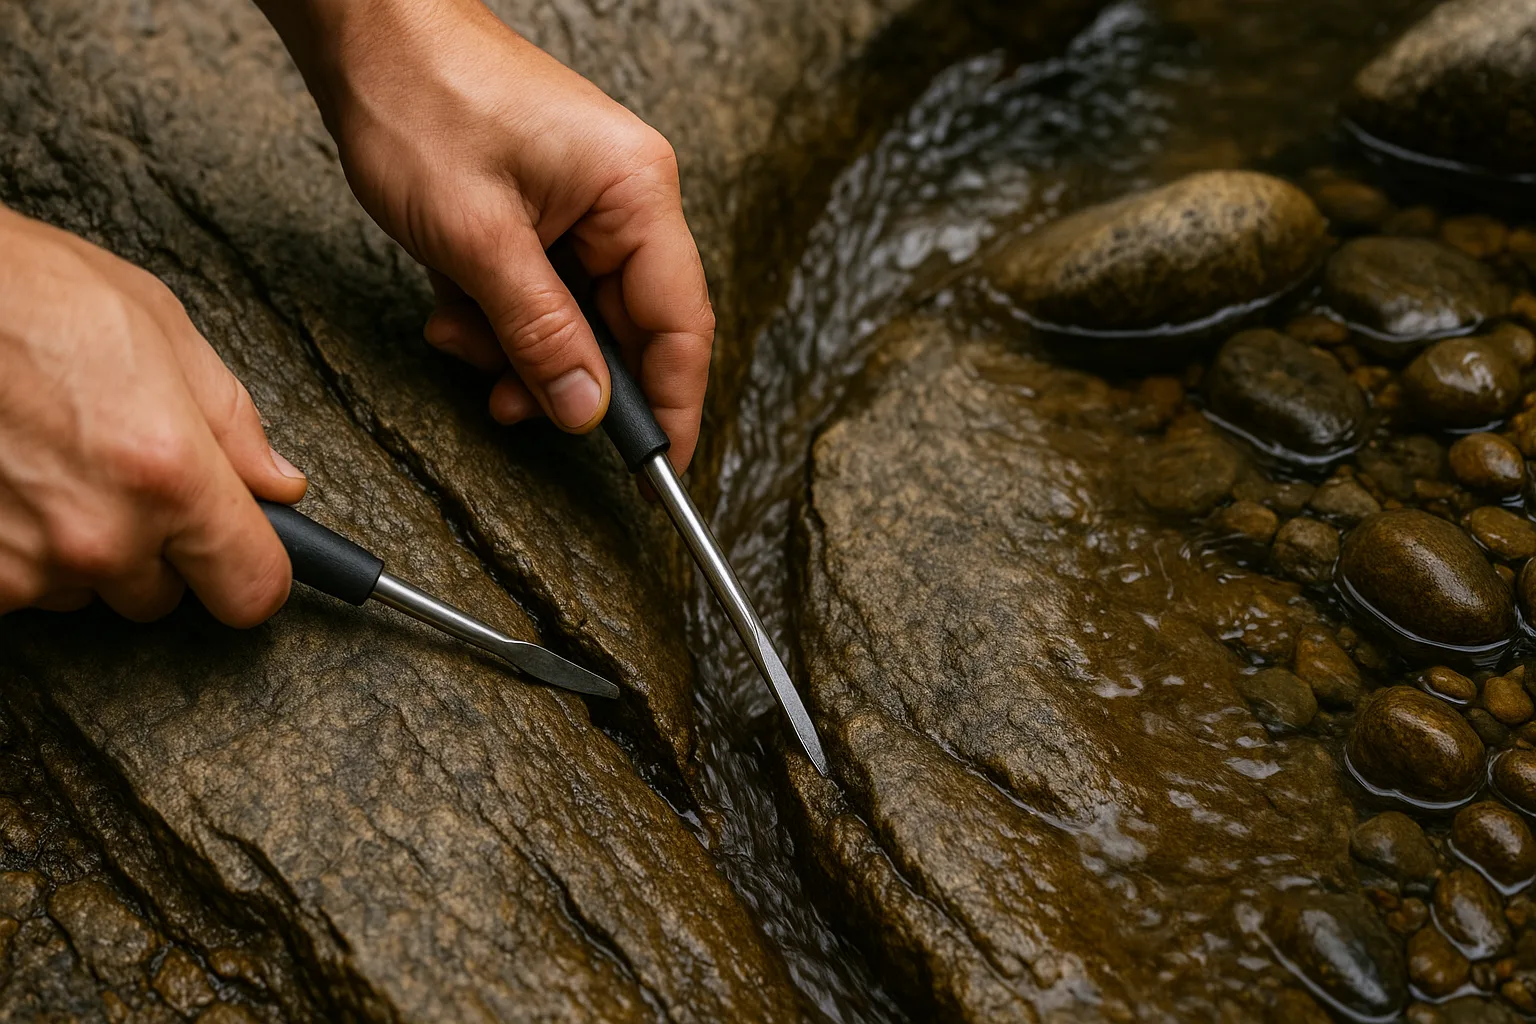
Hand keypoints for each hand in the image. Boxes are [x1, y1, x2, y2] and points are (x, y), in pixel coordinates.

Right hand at [0, 207, 306, 623]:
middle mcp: (101, 536)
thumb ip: (230, 422)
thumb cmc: (25, 294)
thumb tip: (277, 483)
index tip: (240, 555)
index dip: (251, 572)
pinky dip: (14, 548)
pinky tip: (5, 483)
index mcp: (170, 475)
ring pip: (83, 589)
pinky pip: (18, 587)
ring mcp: (26, 564)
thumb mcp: (158, 328)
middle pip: (161, 593)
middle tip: (113, 472)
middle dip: (151, 546)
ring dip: (76, 544)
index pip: (252, 590)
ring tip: (44, 462)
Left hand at [262, 0, 714, 471]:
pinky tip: (455, 306)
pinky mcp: (550, 209)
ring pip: (579, 319)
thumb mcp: (476, 239)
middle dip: (564, 375)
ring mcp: (589, 204)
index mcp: (637, 193)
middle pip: (628, 328)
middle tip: (513, 403)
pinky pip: (545, 292)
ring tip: (459, 335)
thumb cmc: (421, 98)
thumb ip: (540, 334)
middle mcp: (628, 199)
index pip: (680, 325)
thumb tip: (586, 411)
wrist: (367, 30)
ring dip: (519, 347)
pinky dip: (501, 315)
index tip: (659, 475)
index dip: (672, 407)